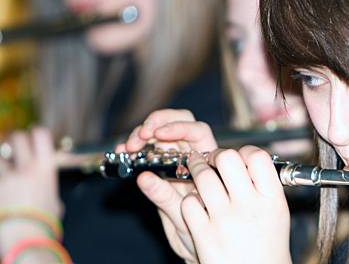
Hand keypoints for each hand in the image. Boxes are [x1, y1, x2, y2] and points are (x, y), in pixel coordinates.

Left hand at [0, 127, 61, 254]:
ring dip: (3, 159)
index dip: (36, 132)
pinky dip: (0, 175)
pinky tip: (4, 183)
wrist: (26, 237)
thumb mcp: (54, 202)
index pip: (41, 135)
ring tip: (6, 165)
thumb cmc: (45, 223)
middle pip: (18, 138)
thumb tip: (46, 193)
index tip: (34, 136)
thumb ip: (48, 190)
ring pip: (0, 155)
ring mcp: (7, 177)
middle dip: (16, 140)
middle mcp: (26, 168)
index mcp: (46, 169)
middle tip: (16, 147)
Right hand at [117, 109, 218, 261]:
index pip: (198, 131)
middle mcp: (192, 157)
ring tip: (127, 147)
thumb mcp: (182, 217)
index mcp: (207, 163)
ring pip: (159, 133)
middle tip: (139, 137)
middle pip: (178, 123)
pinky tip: (122, 152)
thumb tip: (143, 178)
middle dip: (156, 124)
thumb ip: (165, 198)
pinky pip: (147, 149)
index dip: (179, 128)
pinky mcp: (158, 166)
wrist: (196, 245)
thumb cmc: (198, 231)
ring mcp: (175, 159)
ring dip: (141, 134)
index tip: (158, 135)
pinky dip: (132, 147)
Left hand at [181, 146, 290, 263]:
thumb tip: (247, 156)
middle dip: (214, 155)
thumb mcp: (277, 211)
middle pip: (227, 158)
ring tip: (195, 169)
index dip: (244, 151)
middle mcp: (249, 207)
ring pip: (203, 176)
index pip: (257, 156)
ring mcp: (225, 220)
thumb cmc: (267, 245)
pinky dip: (189, 200)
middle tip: (211, 159)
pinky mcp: (204, 235)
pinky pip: (188, 202)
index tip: (238, 156)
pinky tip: (195, 203)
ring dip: (196, 169)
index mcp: (272, 198)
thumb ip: (264, 184)